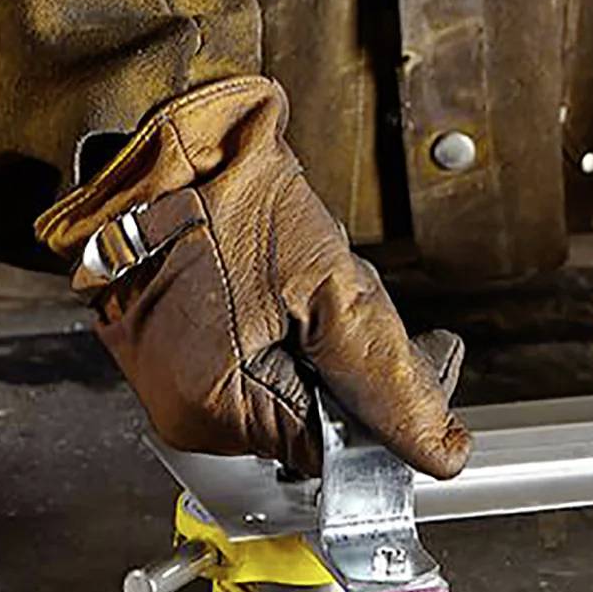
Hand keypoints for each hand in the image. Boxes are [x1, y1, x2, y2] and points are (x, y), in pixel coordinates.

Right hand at [35, 77, 470, 476]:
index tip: (434, 358)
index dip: (394, 410)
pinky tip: (288, 291)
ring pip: (295, 395)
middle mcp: (190, 416)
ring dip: (329, 351)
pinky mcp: (175, 356)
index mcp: (221, 412)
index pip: (341, 453)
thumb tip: (439, 452)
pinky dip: (292, 337)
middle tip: (377, 306)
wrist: (153, 138)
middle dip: (361, 372)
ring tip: (319, 284)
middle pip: (319, 427)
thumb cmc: (221, 194)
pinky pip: (259, 370)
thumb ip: (388, 377)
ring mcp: (176, 386)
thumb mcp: (329, 286)